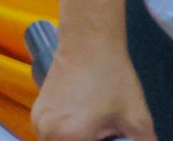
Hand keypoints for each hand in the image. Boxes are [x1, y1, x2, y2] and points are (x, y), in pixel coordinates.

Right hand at [31, 41, 154, 140]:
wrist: (89, 42)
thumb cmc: (112, 76)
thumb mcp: (136, 116)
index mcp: (68, 137)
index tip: (113, 137)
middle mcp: (46, 133)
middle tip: (106, 130)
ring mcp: (38, 123)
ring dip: (79, 139)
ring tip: (96, 120)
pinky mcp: (36, 114)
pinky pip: (53, 134)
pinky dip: (67, 133)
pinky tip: (84, 116)